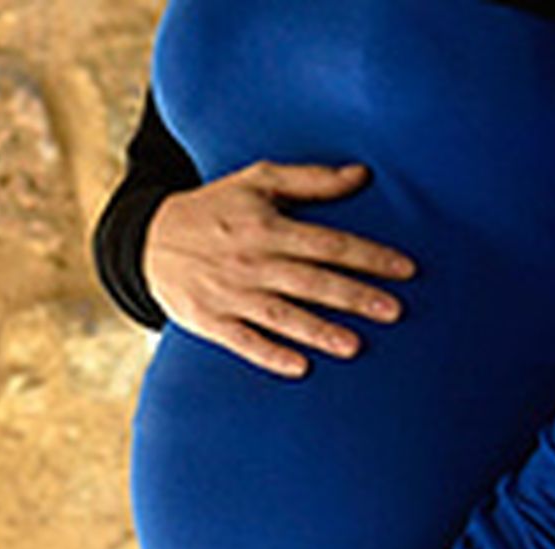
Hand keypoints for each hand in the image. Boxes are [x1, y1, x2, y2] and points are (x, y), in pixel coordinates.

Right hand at [143, 160, 417, 377]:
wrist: (148, 240)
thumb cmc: (213, 208)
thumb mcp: (256, 180)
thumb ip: (310, 180)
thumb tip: (362, 175)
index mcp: (268, 226)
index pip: (328, 243)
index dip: (368, 256)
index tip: (406, 270)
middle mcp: (252, 261)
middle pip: (312, 281)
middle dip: (354, 296)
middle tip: (394, 311)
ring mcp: (231, 294)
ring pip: (282, 315)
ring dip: (319, 330)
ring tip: (355, 346)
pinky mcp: (210, 321)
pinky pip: (244, 342)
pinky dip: (270, 354)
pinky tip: (300, 367)